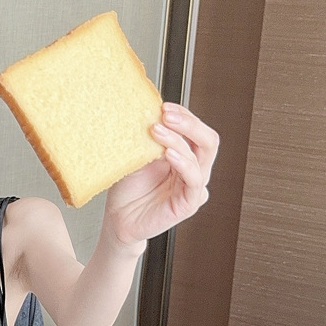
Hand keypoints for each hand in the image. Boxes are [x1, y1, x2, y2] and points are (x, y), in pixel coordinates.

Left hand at [104, 102, 218, 247]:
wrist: (117, 220)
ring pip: (200, 157)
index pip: (197, 131)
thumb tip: (153, 111)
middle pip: (207, 140)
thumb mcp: (138, 157)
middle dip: (188, 123)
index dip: (185, 116)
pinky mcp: (189, 204)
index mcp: (185, 157)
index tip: (164, 106)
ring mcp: (193, 188)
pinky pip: (194, 180)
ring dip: (178, 139)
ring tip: (157, 130)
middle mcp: (192, 171)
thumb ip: (151, 139)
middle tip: (166, 114)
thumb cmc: (127, 190)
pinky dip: (183, 163)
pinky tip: (169, 154)